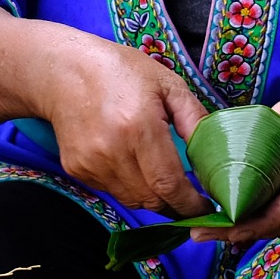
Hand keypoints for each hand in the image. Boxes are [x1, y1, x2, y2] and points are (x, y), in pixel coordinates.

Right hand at [32, 33, 210, 217]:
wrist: (63, 71)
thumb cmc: (120, 72)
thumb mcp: (167, 84)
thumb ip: (195, 118)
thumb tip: (216, 153)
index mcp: (140, 127)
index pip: (169, 184)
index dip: (190, 203)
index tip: (206, 207)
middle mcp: (113, 151)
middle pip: (152, 200)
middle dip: (175, 204)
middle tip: (190, 196)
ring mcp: (91, 164)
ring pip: (133, 201)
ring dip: (153, 196)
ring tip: (159, 174)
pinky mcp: (77, 170)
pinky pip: (112, 191)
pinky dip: (129, 186)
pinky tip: (129, 161)